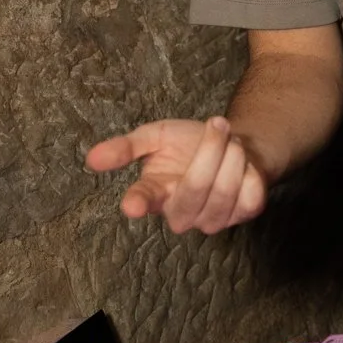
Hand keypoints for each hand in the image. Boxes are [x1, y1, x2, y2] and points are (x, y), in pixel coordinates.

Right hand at [85, 117, 268, 234]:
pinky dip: (250, 171)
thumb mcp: (156, 136)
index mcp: (156, 192)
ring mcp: (214, 218)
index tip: (131, 206)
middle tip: (217, 124)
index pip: (143, 199)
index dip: (138, 202)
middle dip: (209, 152)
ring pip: (224, 193)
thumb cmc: (188, 144)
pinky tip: (244, 163)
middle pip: (194, 189)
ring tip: (231, 139)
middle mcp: (182, 212)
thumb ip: (127, 147)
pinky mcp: (244, 214)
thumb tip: (92, 158)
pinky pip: (250, 197)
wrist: (234, 145)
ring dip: (231, 157)